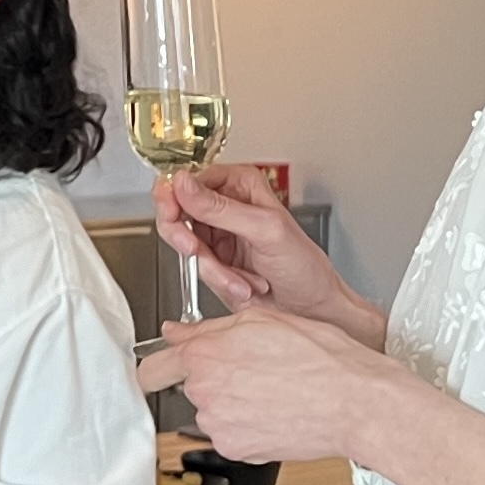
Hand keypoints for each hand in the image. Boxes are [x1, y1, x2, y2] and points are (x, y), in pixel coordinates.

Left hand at [137, 306, 399, 463]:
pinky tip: (276, 412)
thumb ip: (207, 328)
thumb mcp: (263, 320)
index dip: (161, 366)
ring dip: (231, 403)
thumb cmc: (322, 359)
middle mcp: (204, 394)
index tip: (163, 368)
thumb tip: (175, 333)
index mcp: (205, 356)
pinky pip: (231, 435)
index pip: (151, 368)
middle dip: (212, 379)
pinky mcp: (237, 451)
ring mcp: (219, 426)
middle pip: (190, 388)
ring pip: (212, 412)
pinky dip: (247, 426)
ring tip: (272, 390)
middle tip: (251, 370)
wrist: (355, 403)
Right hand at [157, 165, 361, 325]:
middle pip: (176, 209)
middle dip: (187, 238)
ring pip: (182, 242)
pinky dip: (214, 280)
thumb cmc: (304, 266)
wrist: (310, 307)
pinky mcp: (213, 260)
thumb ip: (221, 208)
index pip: (190, 178)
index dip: (174, 196)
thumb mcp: (264, 230)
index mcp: (240, 184)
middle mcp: (226, 205)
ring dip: (209, 266)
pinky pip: (194, 267)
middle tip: (195, 250)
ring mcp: (217, 234)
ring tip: (238, 276)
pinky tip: (241, 283)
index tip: (174, 215)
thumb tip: (184, 185)